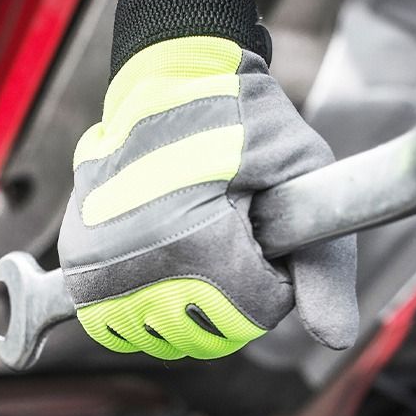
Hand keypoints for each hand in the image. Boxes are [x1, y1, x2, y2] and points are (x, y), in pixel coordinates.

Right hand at [57, 0, 356, 360]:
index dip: (276, 274)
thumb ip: (326, 264)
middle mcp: (134, 262)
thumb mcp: (302, 170)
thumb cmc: (242, 115)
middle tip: (233, 229)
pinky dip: (149, 307)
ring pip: (165, 336)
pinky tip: (167, 263)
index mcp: (194, 243)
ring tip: (199, 240)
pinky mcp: (77, 264)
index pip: (256, 313)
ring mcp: (96, 267)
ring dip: (191, 303)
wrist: (170, 75)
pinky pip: (120, 324)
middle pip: (209, 333)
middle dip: (236, 292)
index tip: (266, 228)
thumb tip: (337, 340)